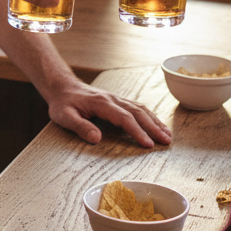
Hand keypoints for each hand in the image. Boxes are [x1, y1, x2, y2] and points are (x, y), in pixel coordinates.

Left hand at [47, 79, 171, 148]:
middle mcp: (112, 99)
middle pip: (138, 112)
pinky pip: (137, 107)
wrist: (62, 86)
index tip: (148, 145)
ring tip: (168, 135)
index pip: (124, 118)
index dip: (137, 132)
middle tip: (167, 142)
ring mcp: (116, 98)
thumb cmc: (63, 103)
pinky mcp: (117, 101)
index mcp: (102, 104)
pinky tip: (156, 124)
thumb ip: (80, 126)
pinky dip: (149, 116)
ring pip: (140, 108)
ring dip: (155, 121)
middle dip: (153, 127)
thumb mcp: (65, 116)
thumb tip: (96, 138)